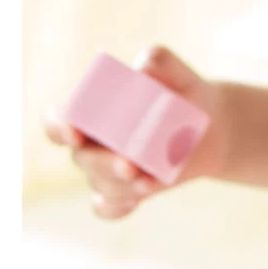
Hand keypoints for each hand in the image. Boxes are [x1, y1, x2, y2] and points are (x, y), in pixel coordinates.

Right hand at [43, 46, 229, 218]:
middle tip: (130, 164)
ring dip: (120, 187)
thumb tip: (141, 68)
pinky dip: (117, 208)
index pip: (56, 121)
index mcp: (91, 110)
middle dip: (102, 163)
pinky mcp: (126, 192)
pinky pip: (108, 208)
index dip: (59, 127)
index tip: (75, 132)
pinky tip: (136, 199)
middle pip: (80, 158)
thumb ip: (157, 60)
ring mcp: (106, 170)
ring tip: (150, 181)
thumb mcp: (177, 71)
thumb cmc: (182, 91)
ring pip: (99, 184)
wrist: (211, 125)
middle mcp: (91, 143)